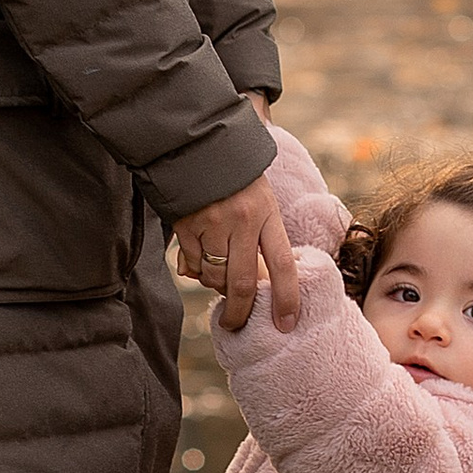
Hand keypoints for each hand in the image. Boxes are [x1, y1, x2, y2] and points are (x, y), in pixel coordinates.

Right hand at [173, 175, 300, 332]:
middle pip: (244, 282)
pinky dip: (196, 270)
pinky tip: (198, 258)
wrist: (200, 146)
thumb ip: (262, 238)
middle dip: (240, 312)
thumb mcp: (261, 201)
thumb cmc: (237, 179)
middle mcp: (242, 221)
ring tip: (218, 276)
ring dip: (216, 286)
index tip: (286, 325)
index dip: (286, 299)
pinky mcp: (186, 226)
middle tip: (235, 324)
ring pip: (215, 277)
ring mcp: (212, 223)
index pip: (282, 264)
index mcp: (267, 214)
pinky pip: (193, 265)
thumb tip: (259, 284)